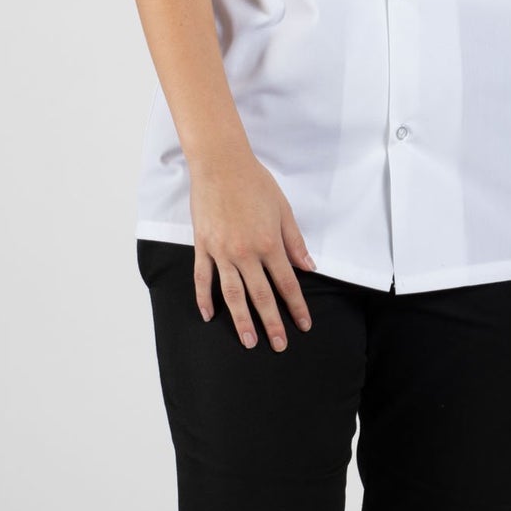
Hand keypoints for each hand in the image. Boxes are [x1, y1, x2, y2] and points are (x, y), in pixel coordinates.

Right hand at [187, 149, 315, 349]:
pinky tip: (210, 316)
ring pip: (232, 294)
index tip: (303, 325)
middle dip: (272, 324)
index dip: (296, 307)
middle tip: (279, 345)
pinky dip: (204, 299)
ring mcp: (221, 252)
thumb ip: (294, 242)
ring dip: (241, 320)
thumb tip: (308, 267)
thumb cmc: (255, 183)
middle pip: (261, 296)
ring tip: (248, 341)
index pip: (287, 284)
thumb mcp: (283, 210)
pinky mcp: (203, 246)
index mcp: (269, 244)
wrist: (221, 164)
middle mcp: (245, 253)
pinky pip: (203, 278)